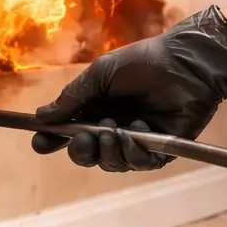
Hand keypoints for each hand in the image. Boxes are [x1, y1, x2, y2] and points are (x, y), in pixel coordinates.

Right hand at [32, 6, 226, 170]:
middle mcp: (114, 128)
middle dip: (81, 151)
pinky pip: (140, 164)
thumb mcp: (99, 75)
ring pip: (112, 164)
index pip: (67, 133)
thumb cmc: (142, 63)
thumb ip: (72, 98)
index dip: (52, 141)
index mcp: (95, 110)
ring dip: (108, 151)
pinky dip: (133, 152)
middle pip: (87, 155)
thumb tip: (40, 117)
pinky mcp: (161, 149)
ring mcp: (137, 140)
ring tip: (114, 130)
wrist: (186, 63)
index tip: (40, 143)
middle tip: (85, 137)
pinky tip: (136, 130)